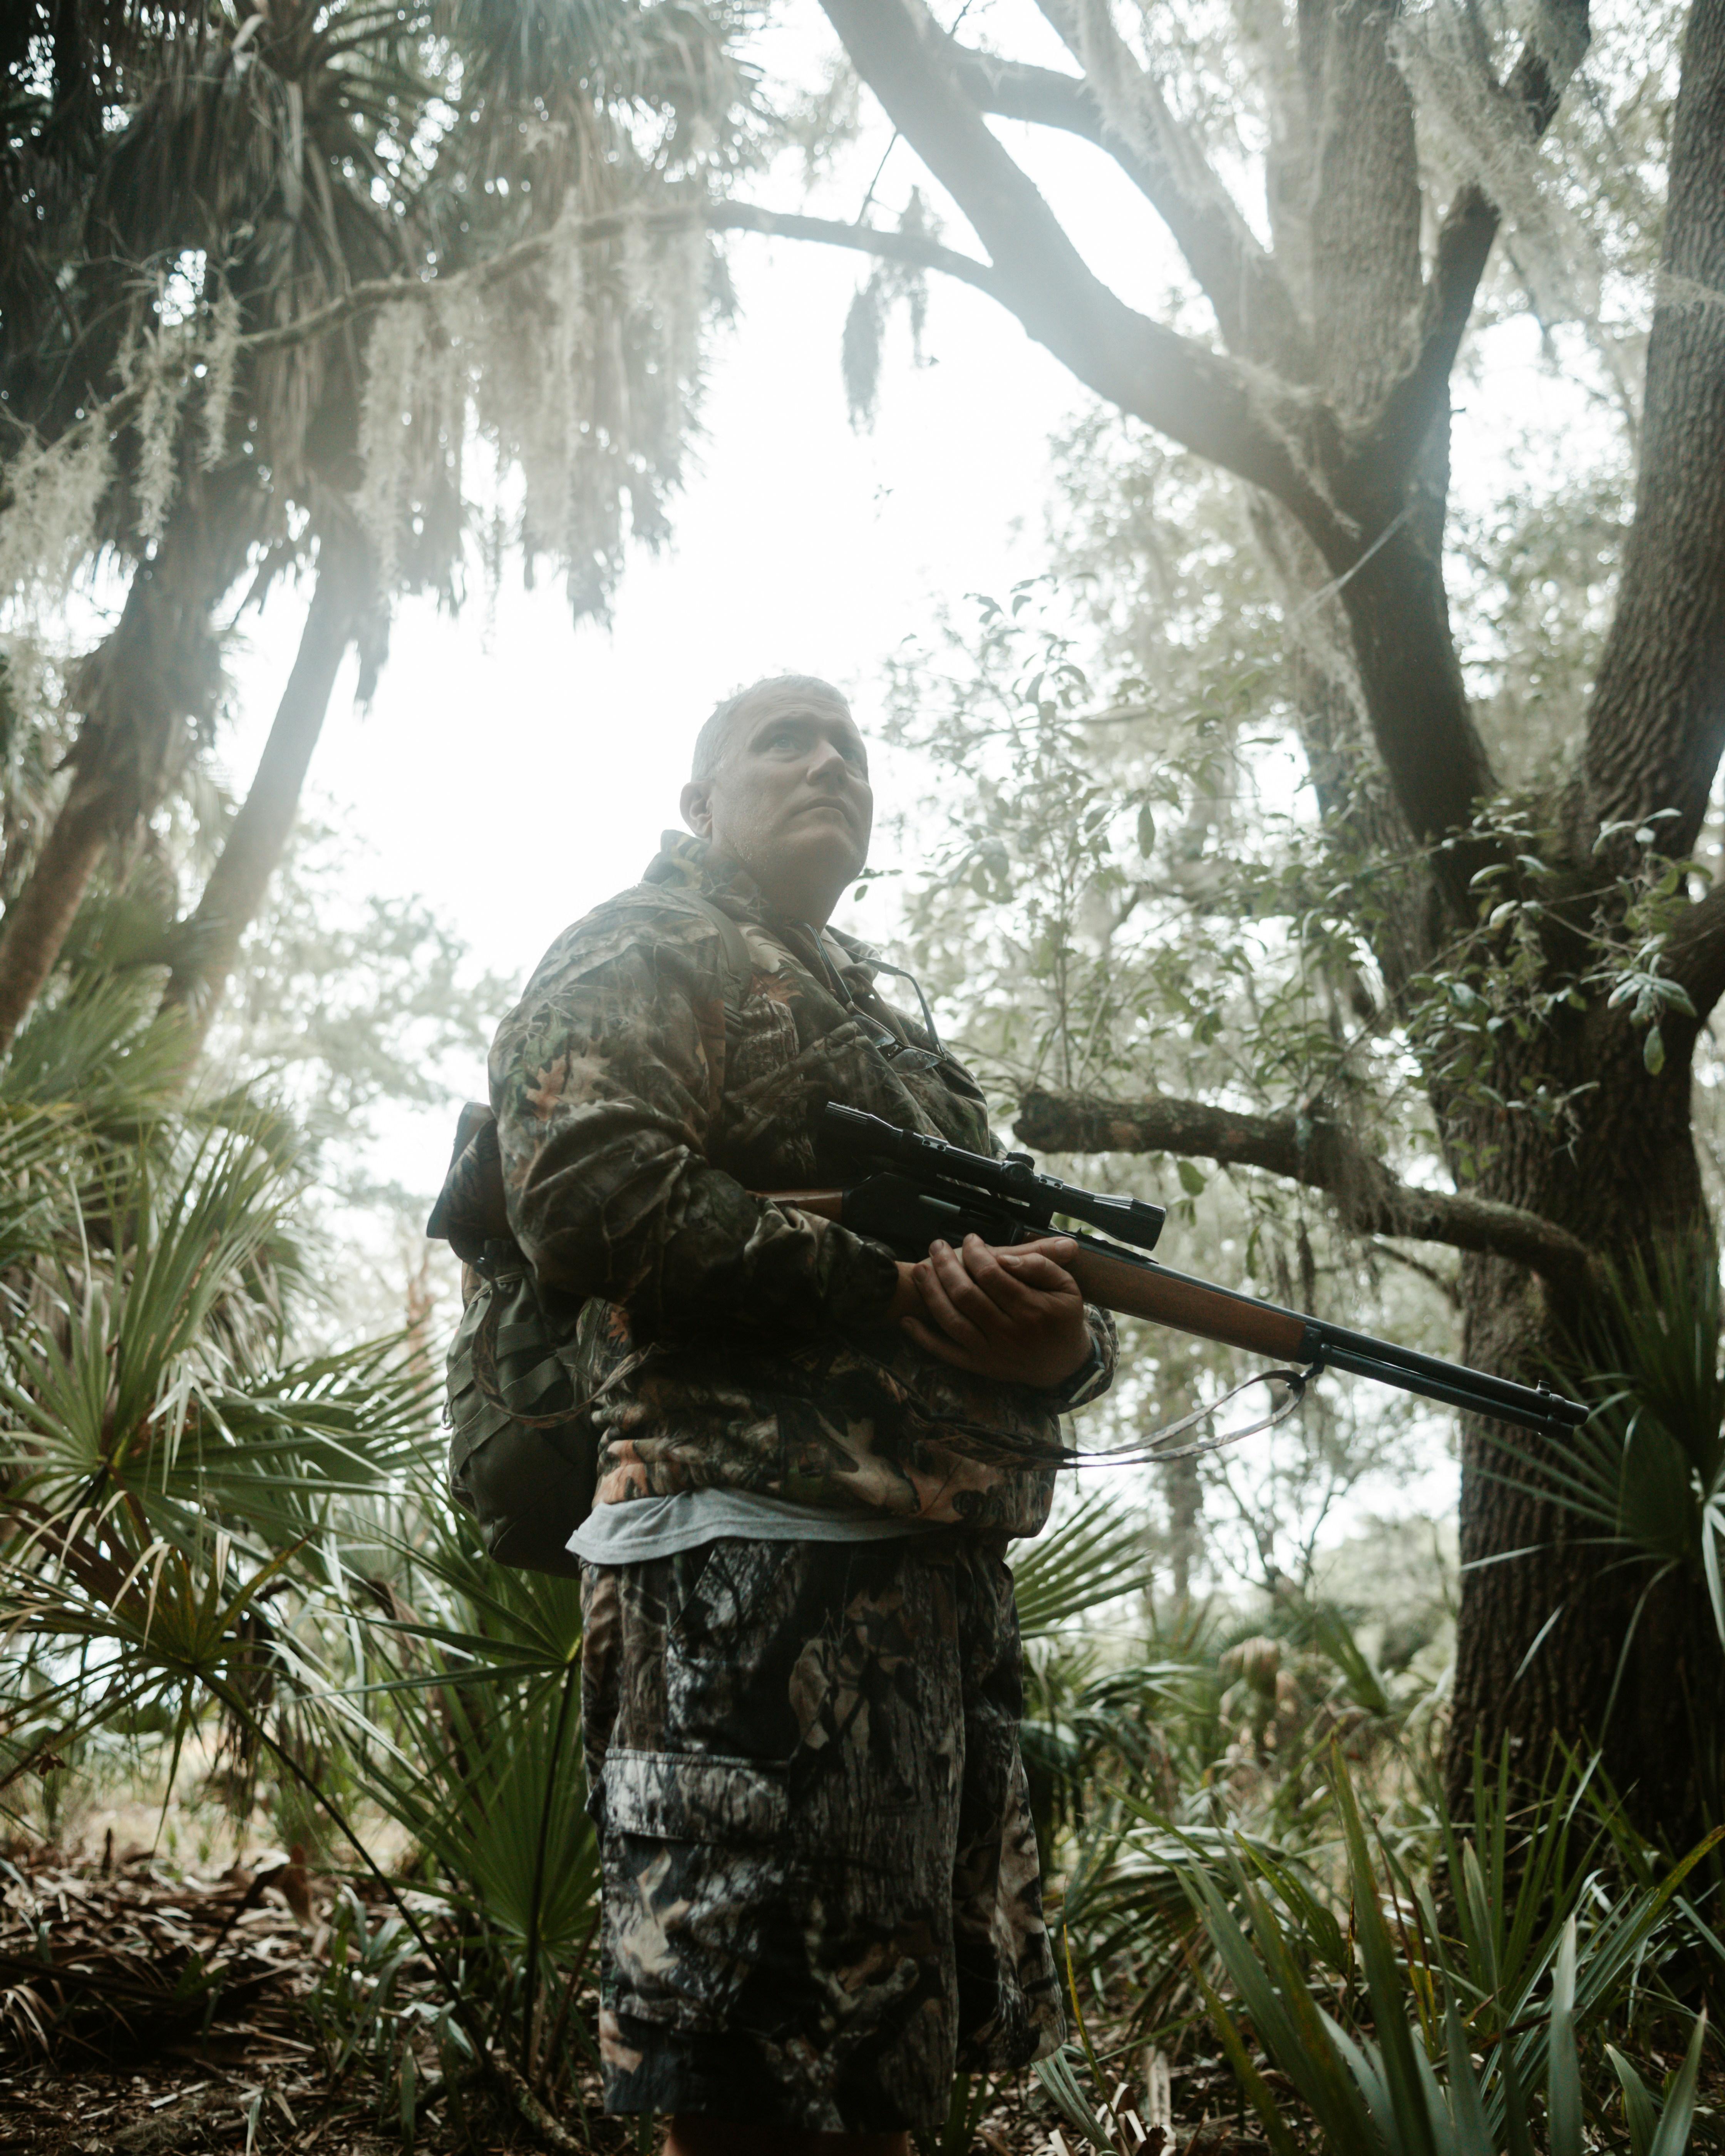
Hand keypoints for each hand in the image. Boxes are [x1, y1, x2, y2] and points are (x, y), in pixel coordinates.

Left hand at [897, 1233, 1091, 1389]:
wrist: (1064, 1365)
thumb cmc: (1062, 1319)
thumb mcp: (1067, 1287)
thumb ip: (1040, 1266)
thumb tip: (1005, 1258)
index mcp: (1032, 1310)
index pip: (992, 1275)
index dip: (976, 1253)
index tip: (971, 1239)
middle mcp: (1009, 1333)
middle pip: (966, 1295)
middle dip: (947, 1266)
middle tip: (938, 1246)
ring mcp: (991, 1352)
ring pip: (951, 1321)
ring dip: (931, 1293)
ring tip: (921, 1268)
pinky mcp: (979, 1366)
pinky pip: (946, 1352)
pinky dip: (924, 1338)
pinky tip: (907, 1321)